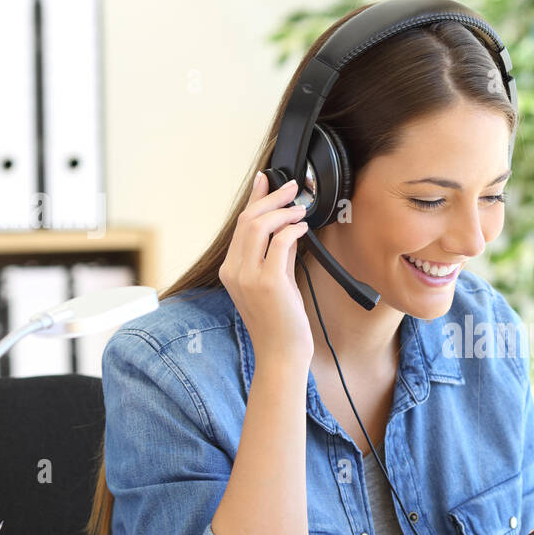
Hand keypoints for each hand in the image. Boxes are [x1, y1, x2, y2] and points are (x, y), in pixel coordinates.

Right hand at [218, 172, 312, 367]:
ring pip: (259, 226)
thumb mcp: (275, 282)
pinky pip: (279, 243)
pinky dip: (292, 230)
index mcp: (231, 270)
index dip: (255, 198)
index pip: (241, 225)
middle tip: (293, 188)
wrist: (281, 354)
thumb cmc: (280, 323)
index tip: (267, 180)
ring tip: (300, 209)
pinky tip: (303, 229)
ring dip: (283, 211)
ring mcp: (249, 277)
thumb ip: (278, 256)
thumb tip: (287, 229)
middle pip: (248, 220)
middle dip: (272, 198)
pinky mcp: (269, 282)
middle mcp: (234, 271)